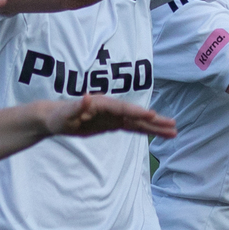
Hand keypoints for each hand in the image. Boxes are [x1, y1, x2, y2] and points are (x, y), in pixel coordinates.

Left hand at [43, 94, 177, 138]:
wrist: (55, 117)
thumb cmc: (59, 115)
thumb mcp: (66, 113)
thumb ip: (78, 106)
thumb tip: (87, 96)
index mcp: (102, 103)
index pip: (123, 108)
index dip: (137, 111)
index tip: (152, 115)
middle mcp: (111, 108)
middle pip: (136, 114)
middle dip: (155, 120)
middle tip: (173, 125)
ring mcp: (113, 116)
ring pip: (138, 122)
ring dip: (155, 127)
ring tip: (173, 131)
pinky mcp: (113, 123)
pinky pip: (132, 127)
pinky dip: (145, 130)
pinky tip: (157, 133)